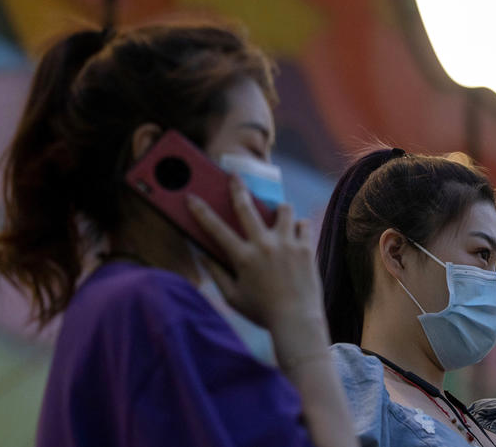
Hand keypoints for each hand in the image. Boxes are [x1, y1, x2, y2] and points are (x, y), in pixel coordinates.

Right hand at [186, 176, 324, 332]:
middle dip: (237, 187)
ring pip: (283, 209)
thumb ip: (216, 274)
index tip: (190, 196)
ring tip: (277, 216)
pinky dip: (298, 226)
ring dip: (278, 210)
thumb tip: (201, 254)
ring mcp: (287, 244)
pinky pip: (302, 223)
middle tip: (234, 175)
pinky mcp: (305, 247)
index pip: (215, 229)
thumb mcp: (232, 297)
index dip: (200, 211)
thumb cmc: (262, 312)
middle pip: (247, 207)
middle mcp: (264, 246)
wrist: (297, 321)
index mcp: (243, 258)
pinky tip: (294, 234)